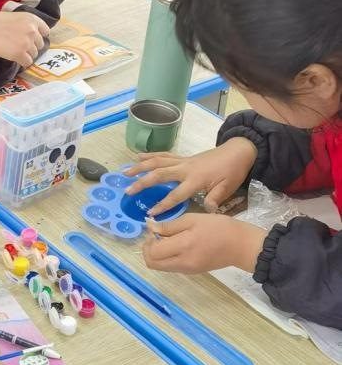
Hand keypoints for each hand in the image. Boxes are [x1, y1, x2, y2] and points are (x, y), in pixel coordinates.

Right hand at [0, 10, 49, 66]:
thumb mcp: (14, 17)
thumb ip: (25, 24)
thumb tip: (32, 36)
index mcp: (32, 18)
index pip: (45, 31)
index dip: (38, 37)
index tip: (31, 40)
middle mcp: (32, 30)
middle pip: (40, 45)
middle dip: (31, 47)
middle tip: (19, 47)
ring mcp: (27, 43)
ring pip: (34, 55)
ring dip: (26, 55)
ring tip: (14, 52)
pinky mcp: (20, 54)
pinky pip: (27, 63)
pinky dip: (21, 63)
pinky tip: (14, 59)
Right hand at [125, 139, 256, 216]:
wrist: (238, 151)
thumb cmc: (232, 172)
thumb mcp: (227, 188)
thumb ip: (215, 199)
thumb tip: (207, 210)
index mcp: (195, 179)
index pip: (176, 194)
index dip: (162, 204)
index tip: (150, 213)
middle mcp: (185, 169)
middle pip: (159, 175)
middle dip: (142, 183)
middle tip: (128, 191)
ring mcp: (182, 161)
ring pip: (157, 162)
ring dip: (140, 167)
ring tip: (125, 173)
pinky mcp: (183, 157)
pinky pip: (163, 155)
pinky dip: (150, 155)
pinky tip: (138, 156)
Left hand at [142, 213, 265, 274]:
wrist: (241, 245)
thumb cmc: (219, 227)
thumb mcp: (193, 219)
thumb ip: (170, 225)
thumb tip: (151, 228)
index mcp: (183, 247)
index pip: (152, 252)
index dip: (148, 241)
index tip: (154, 229)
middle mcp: (182, 263)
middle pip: (152, 264)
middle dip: (148, 250)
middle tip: (156, 236)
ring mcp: (187, 270)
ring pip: (161, 267)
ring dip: (157, 255)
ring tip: (167, 240)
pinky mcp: (192, 272)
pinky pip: (171, 267)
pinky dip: (167, 258)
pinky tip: (177, 245)